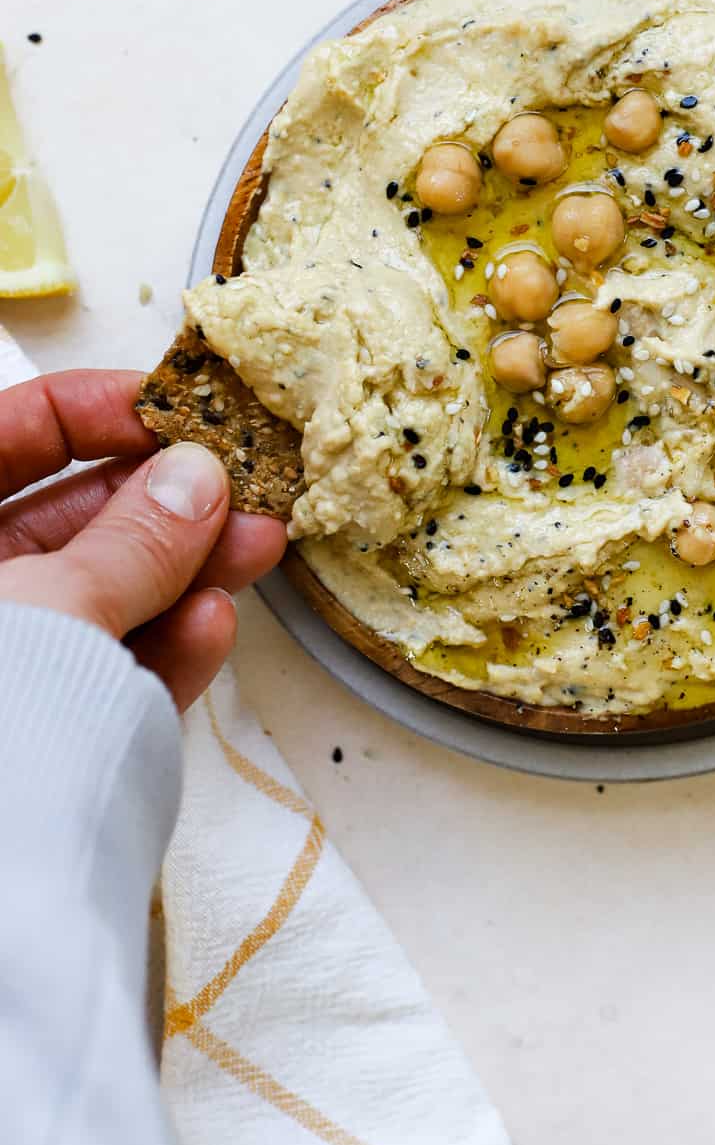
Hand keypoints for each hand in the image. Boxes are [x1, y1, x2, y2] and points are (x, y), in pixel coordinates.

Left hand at [0, 370, 286, 709]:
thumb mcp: (56, 605)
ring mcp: (12, 664)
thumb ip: (134, 540)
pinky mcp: (48, 735)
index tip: (178, 414)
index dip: (91, 409)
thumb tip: (197, 476)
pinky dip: (161, 650)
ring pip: (98, 599)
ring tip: (260, 548)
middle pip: (64, 522)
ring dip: (183, 574)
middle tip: (244, 487)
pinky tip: (211, 626)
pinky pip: (105, 677)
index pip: (6, 435)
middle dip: (164, 503)